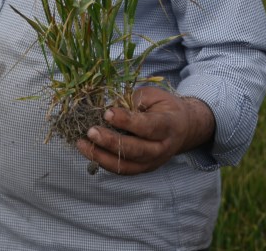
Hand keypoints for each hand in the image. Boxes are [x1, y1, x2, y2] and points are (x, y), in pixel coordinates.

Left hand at [76, 86, 215, 174]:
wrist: (183, 127)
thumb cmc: (164, 107)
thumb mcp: (154, 96)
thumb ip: (135, 101)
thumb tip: (111, 107)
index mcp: (169, 125)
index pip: (147, 127)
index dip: (127, 121)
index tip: (107, 113)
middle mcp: (162, 148)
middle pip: (136, 150)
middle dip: (111, 142)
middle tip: (91, 131)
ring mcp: (153, 162)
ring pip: (126, 165)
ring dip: (101, 156)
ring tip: (82, 144)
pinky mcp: (143, 169)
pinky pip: (122, 169)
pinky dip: (103, 162)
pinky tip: (88, 151)